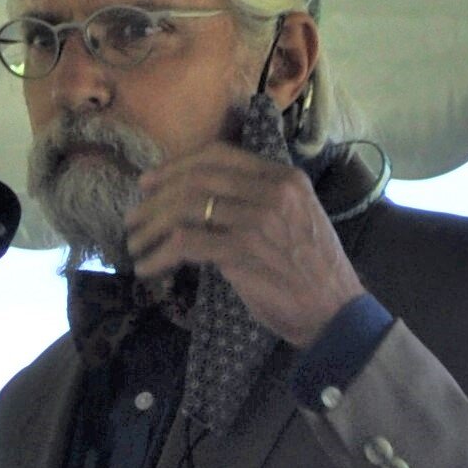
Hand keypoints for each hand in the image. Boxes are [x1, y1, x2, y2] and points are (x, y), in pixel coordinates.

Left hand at [125, 144, 362, 349]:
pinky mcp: (242, 251)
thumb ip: (257, 201)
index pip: (219, 155)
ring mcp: (257, 219)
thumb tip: (202, 202)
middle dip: (155, 196)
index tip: (151, 182)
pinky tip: (147, 267)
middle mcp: (271, 190)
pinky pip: (186, 243)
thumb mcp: (293, 219)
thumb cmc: (311, 273)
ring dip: (151, 225)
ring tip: (133, 243)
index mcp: (283, 177)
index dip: (177, 165)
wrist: (335, 312)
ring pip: (186, 207)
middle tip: (132, 216)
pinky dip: (159, 254)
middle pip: (196, 178)